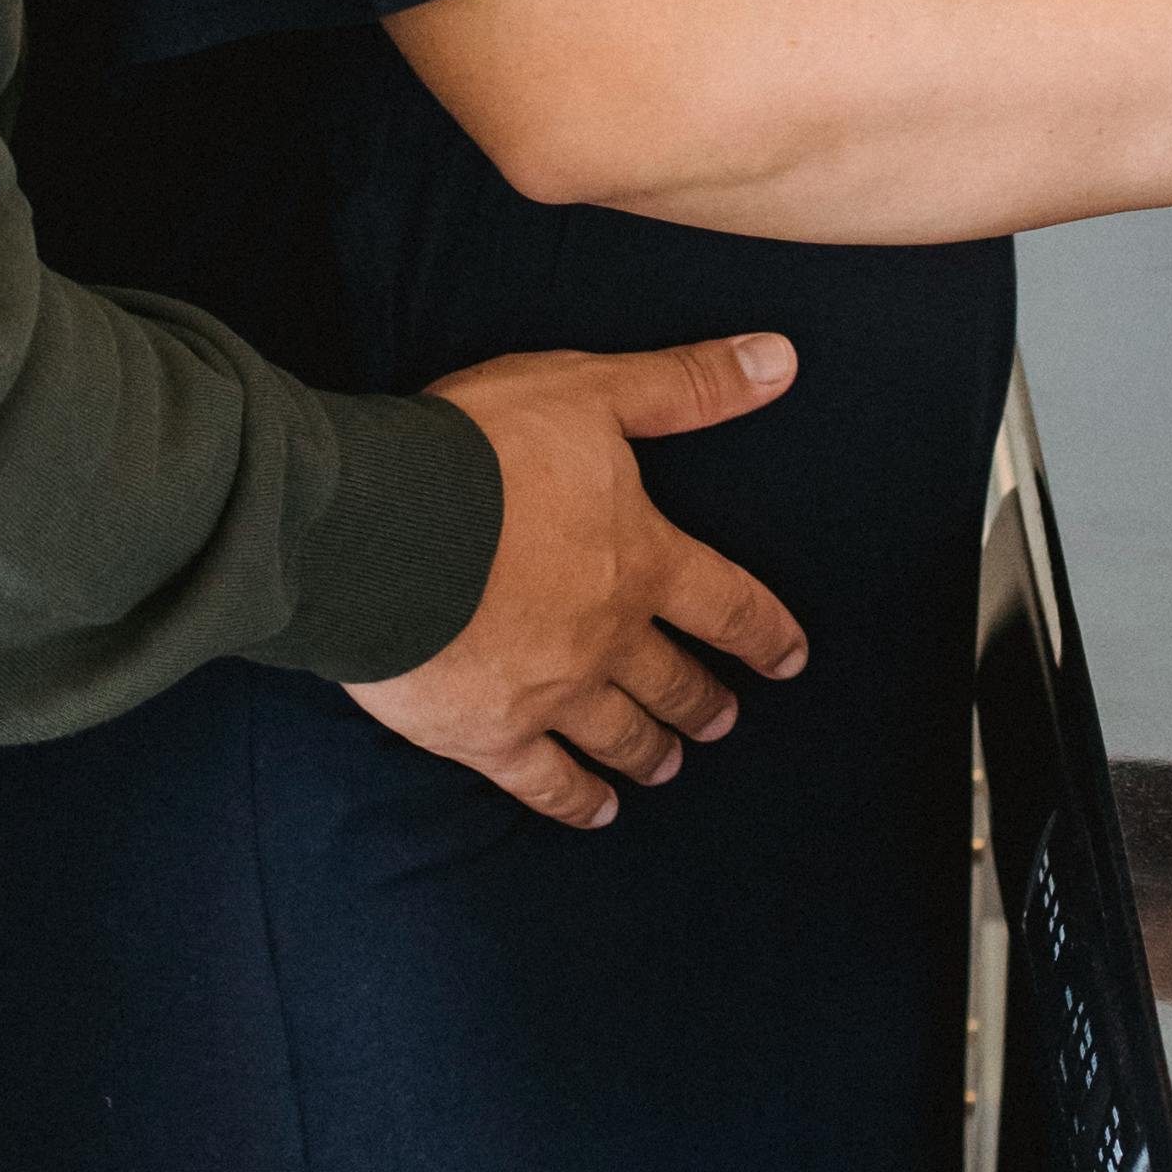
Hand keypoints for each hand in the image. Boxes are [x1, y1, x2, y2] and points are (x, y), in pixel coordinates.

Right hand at [345, 336, 808, 830]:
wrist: (382, 526)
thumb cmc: (483, 449)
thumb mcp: (592, 391)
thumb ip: (686, 385)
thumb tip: (781, 360)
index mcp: (641, 560)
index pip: (727, 604)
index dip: (765, 633)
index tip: (789, 659)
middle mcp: (608, 638)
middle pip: (673, 682)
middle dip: (702, 701)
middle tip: (721, 720)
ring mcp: (549, 693)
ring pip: (619, 735)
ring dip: (650, 751)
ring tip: (667, 764)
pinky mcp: (486, 733)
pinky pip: (544, 780)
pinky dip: (575, 799)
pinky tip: (596, 811)